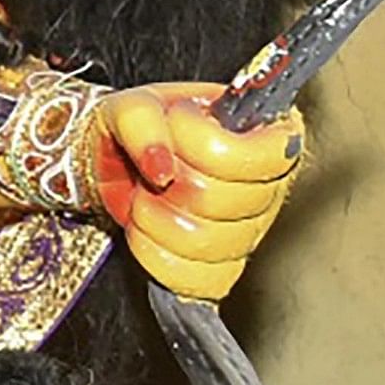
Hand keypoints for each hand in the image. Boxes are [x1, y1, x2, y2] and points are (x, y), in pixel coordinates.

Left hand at [92, 84, 303, 299]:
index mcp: (268, 133)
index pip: (261, 156)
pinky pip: (198, 281)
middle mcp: (269, 185)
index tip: (176, 123)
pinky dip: (156, 256)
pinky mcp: (224, 269)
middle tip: (154, 166)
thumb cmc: (140, 128)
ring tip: (147, 196)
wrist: (114, 161)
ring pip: (206, 242)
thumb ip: (142, 121)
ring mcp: (250, 232)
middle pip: (224, 201)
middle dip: (169, 184)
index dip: (206, 146)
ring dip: (155, 218)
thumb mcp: (132, 103)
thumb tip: (162, 170)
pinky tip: (148, 231)